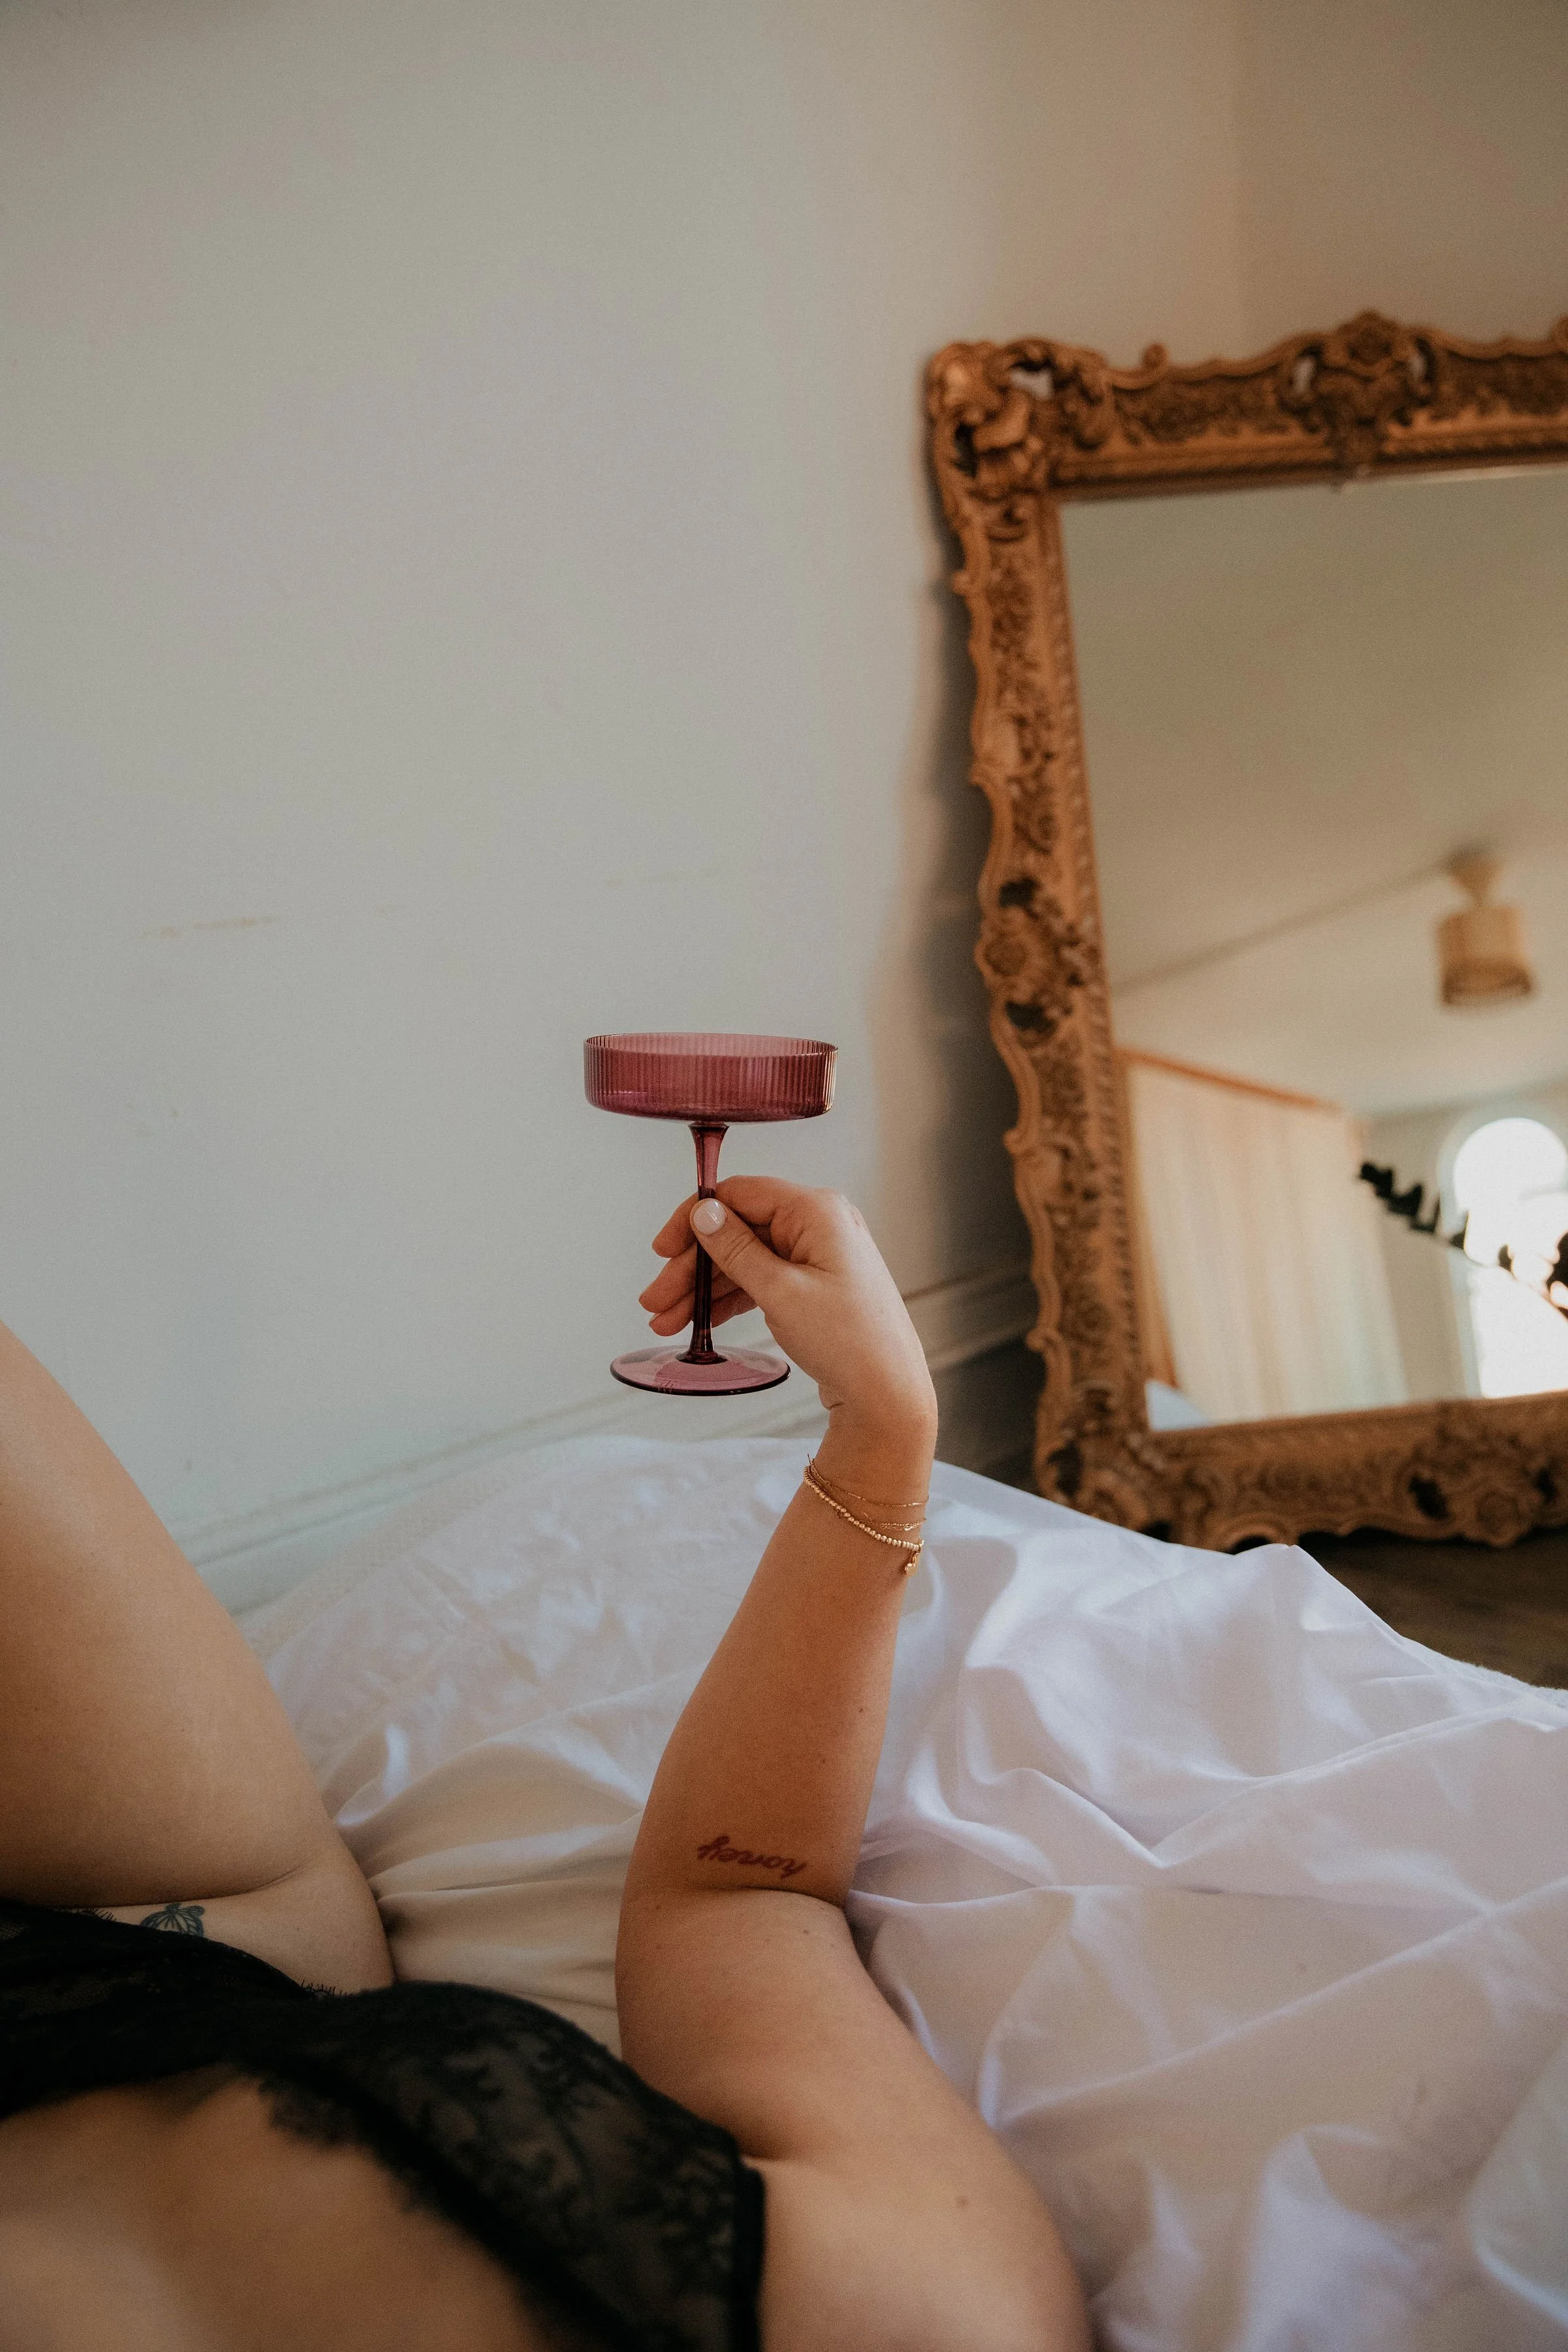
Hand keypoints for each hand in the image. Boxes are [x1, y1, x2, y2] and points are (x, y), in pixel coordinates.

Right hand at [640, 1178, 936, 1457]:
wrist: (888, 1396)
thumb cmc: (851, 1343)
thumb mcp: (781, 1292)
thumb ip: (737, 1249)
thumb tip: (705, 1213)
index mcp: (817, 1211)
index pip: (741, 1195)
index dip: (695, 1219)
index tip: (663, 1249)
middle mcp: (819, 1225)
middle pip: (738, 1231)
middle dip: (693, 1266)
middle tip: (656, 1300)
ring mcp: (818, 1256)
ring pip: (745, 1260)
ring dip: (704, 1288)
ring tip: (668, 1320)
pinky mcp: (815, 1285)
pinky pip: (762, 1280)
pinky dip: (730, 1299)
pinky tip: (699, 1320)